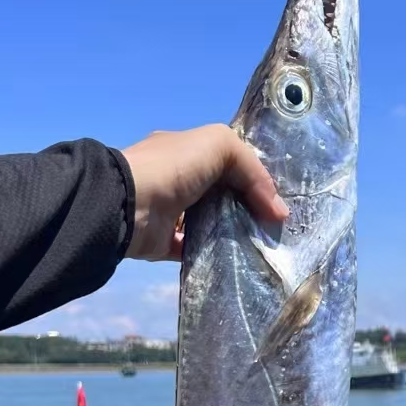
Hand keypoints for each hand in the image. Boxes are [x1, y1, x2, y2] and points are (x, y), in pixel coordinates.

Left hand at [122, 125, 289, 261]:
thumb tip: (278, 211)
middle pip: (224, 196)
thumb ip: (253, 170)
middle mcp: (178, 180)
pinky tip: (238, 260)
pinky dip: (215, 256)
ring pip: (213, 224)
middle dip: (249, 209)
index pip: (228, 163)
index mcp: (187, 152)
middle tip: (276, 228)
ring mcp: (171, 213)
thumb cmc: (174, 166)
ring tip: (263, 247)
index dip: (255, 178)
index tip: (278, 200)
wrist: (127, 204)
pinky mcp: (166, 243)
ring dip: (235, 234)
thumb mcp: (220, 145)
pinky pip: (197, 251)